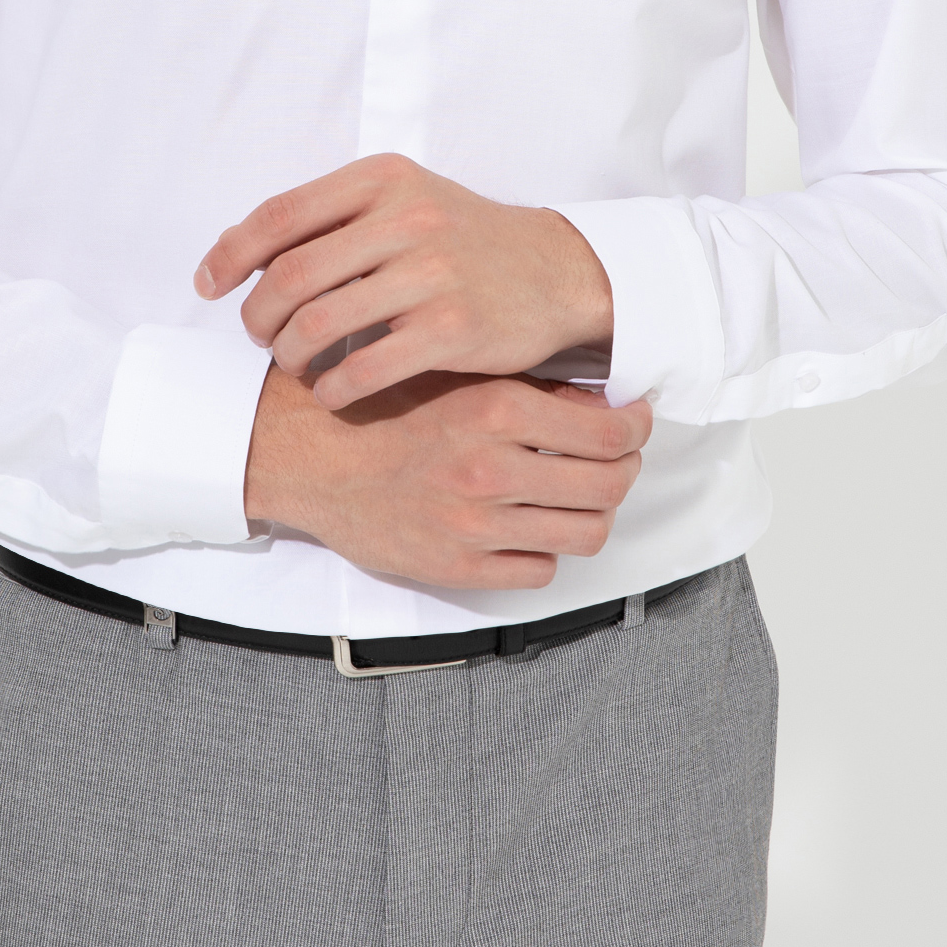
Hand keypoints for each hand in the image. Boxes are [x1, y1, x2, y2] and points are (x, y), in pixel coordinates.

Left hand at [194, 155, 613, 409]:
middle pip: (291, 276)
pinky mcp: (453, 330)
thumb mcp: (405, 200)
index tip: (208, 284)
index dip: (230, 254)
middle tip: (258, 335)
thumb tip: (238, 248)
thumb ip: (332, 217)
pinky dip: (333, 389)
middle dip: (257, 315)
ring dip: (290, 354)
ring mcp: (431, 274)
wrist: (555, 272)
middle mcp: (406, 219)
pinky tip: (332, 393)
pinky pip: (363, 369)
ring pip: (319, 323)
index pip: (280, 214)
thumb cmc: (465, 240)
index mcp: (384, 179)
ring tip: (294, 364)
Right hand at [242, 365, 649, 590]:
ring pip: (584, 534)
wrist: (309, 456)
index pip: (610, 433)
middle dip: (625, 471)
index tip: (635, 423)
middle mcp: (491, 469)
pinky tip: (530, 526)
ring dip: (593, 514)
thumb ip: (528, 389)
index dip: (637, 429)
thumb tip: (600, 406)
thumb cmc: (385, 408)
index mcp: (496, 409)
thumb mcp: (458, 376)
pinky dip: (545, 550)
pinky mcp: (457, 567)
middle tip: (617, 459)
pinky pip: (537, 570)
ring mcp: (475, 525)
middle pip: (608, 486)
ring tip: (580, 496)